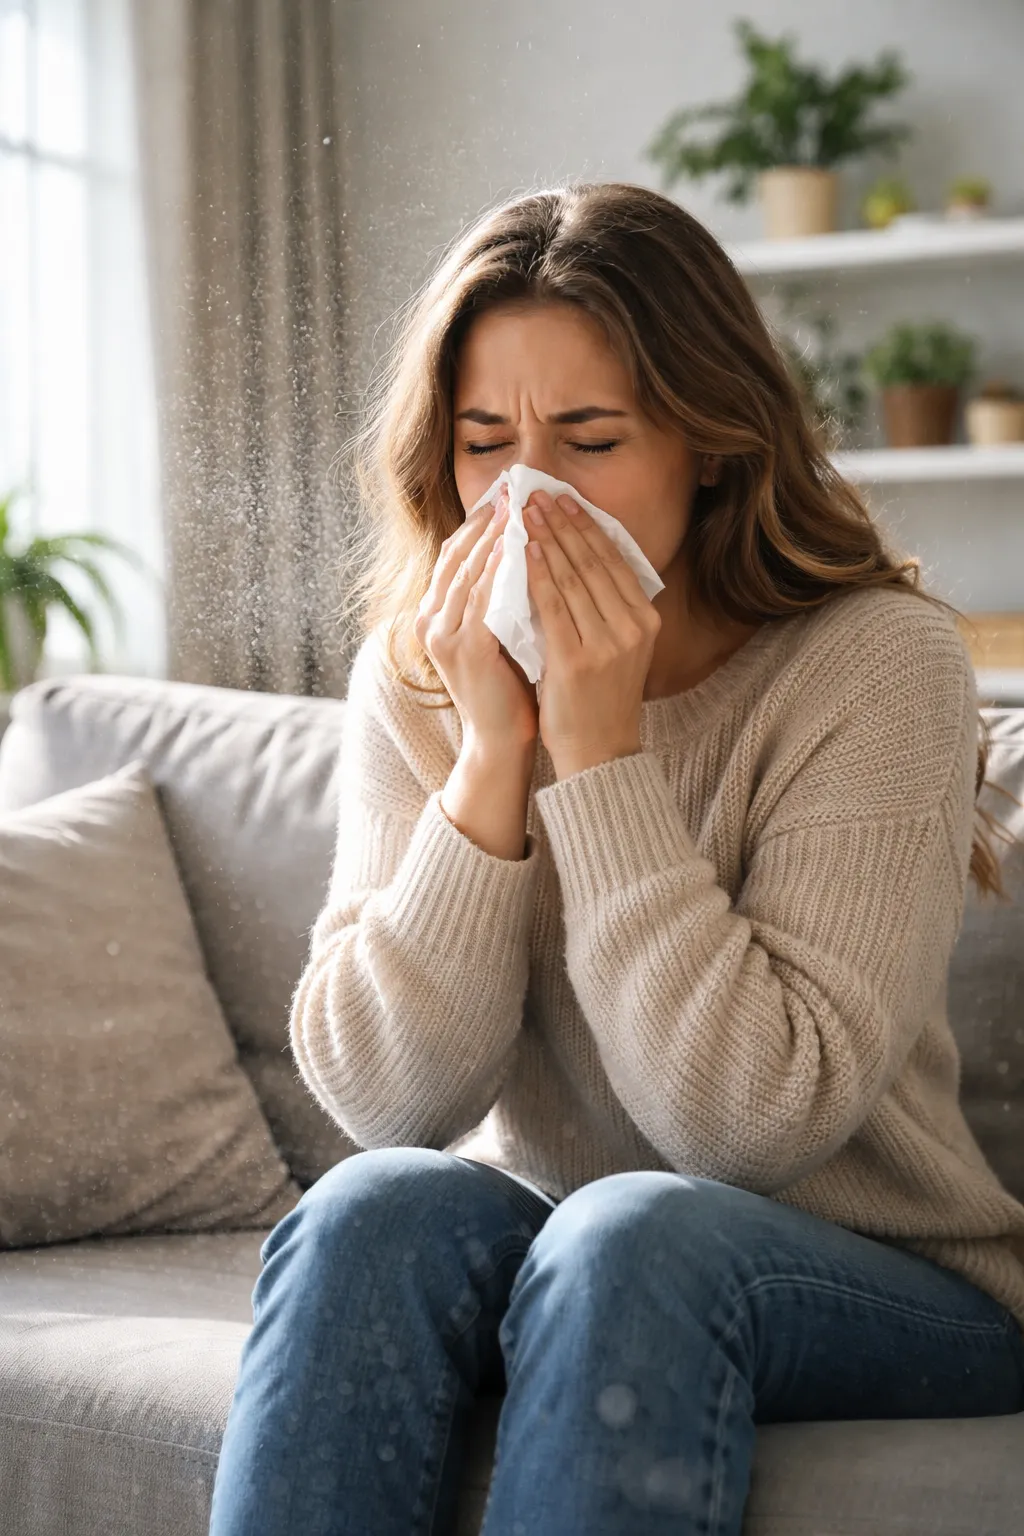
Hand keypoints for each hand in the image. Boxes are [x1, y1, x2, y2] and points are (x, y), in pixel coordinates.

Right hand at [415, 488, 539, 755]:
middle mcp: (430, 621)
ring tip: (520, 508)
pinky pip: (483, 599)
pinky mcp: (465, 650)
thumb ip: (500, 596)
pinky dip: (500, 570)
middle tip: (515, 489)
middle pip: (457, 555)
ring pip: (468, 572)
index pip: (454, 554)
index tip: (506, 494)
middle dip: (487, 521)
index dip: (479, 522)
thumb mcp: (497, 631)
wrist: (500, 740)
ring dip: (494, 537)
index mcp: (435, 614)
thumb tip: (525, 548)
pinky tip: (519, 549)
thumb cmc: (508, 686)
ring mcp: (443, 635)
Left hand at [524, 488, 660, 777]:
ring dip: (547, 539)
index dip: (587, 526)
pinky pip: (553, 607)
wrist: (598, 754)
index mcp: (646, 620)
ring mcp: (607, 644)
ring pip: (572, 578)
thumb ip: (607, 607)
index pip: (613, 561)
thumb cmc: (599, 698)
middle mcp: (633, 627)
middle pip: (593, 562)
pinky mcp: (577, 660)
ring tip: (525, 512)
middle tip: (537, 493)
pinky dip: (537, 574)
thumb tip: (580, 554)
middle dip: (563, 523)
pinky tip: (524, 551)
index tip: (564, 499)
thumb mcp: (617, 647)